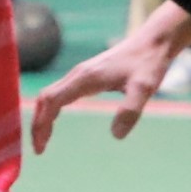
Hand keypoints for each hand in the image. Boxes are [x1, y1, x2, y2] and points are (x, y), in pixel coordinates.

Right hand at [28, 16, 190, 148]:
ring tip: (43, 140)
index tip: (40, 147)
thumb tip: (116, 136)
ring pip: (50, 94)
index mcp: (85, 78)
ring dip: (43, 117)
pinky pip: (59, 92)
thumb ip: (131, 110)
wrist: (153, 42)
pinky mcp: (86, 75)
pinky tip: (55, 120)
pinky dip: (51, 108)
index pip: (51, 101)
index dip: (42, 124)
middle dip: (38, 124)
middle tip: (39, 149)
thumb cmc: (148, 64)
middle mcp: (78, 74)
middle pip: (45, 98)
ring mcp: (80, 74)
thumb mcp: (144, 88)